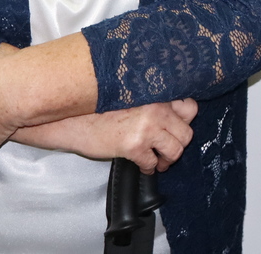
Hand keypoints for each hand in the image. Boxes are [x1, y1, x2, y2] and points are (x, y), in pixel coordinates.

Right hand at [13, 99, 197, 173]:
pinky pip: (152, 163)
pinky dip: (149, 168)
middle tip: (168, 148)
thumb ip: (150, 98)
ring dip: (168, 159)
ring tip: (159, 161)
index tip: (177, 127)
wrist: (70, 117)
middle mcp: (156, 106)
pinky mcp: (134, 145)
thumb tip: (170, 112)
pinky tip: (142, 166)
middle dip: (178, 143)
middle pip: (187, 132)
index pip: (190, 106)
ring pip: (176, 150)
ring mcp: (147, 126)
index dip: (184, 120)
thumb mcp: (128, 93)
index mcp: (156, 91)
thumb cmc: (95, 105)